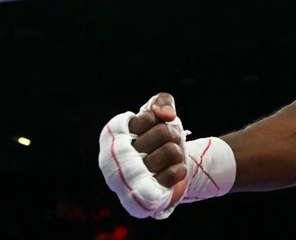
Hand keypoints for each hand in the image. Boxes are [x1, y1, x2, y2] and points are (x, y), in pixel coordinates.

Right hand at [98, 93, 189, 218]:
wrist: (165, 171)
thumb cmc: (158, 139)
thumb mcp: (158, 114)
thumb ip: (162, 102)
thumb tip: (167, 114)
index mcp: (112, 136)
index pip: (148, 117)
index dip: (159, 119)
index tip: (153, 126)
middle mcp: (114, 159)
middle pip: (163, 132)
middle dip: (172, 135)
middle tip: (165, 143)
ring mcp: (128, 180)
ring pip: (171, 151)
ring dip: (176, 152)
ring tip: (166, 159)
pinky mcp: (143, 196)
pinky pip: (175, 173)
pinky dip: (179, 170)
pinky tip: (169, 174)